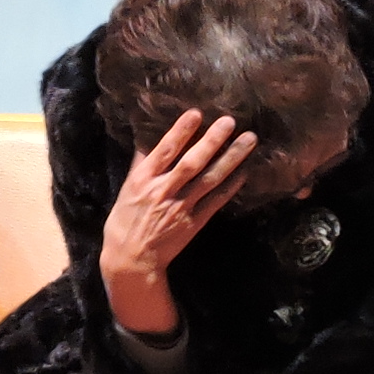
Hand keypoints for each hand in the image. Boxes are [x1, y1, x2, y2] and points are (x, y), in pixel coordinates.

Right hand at [99, 109, 258, 336]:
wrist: (131, 260)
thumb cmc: (125, 221)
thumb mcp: (127, 188)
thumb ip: (141, 163)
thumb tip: (148, 136)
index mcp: (143, 180)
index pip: (164, 151)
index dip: (180, 132)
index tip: (196, 113)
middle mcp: (163, 191)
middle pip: (191, 163)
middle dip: (211, 141)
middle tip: (230, 121)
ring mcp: (180, 208)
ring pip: (209, 180)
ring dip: (230, 159)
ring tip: (248, 141)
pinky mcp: (193, 223)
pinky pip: (215, 202)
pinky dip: (230, 187)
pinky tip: (244, 172)